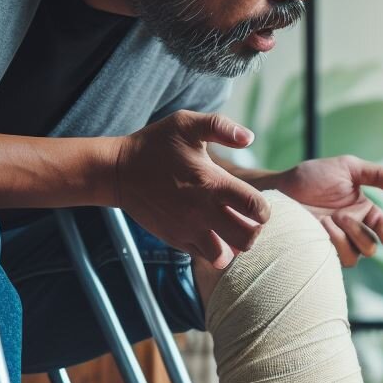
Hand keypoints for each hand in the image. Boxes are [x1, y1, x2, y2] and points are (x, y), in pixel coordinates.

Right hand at [114, 110, 270, 268]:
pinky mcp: (177, 241)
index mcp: (212, 184)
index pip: (256, 208)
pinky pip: (205, 258)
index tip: (257, 205)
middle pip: (247, 238)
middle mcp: (203, 211)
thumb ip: (220, 126)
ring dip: (234, 247)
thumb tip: (250, 137)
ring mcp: (189, 229)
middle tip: (247, 221)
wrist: (117, 172)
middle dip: (254, 232)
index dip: (264, 210)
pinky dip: (214, 252)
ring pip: (226, 256)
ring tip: (230, 232)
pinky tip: (212, 235)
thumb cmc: (156, 145)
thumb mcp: (186, 124)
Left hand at [264, 155, 382, 266]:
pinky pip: (337, 261)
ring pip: (356, 257)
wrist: (279, 189)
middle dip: (360, 233)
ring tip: (327, 221)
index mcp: (364, 212)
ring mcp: (337, 243)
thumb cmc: (311, 177)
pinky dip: (333, 245)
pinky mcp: (321, 253)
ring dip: (345, 240)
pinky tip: (319, 229)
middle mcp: (353, 230)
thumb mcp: (348, 167)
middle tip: (341, 215)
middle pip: (372, 247)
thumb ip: (380, 175)